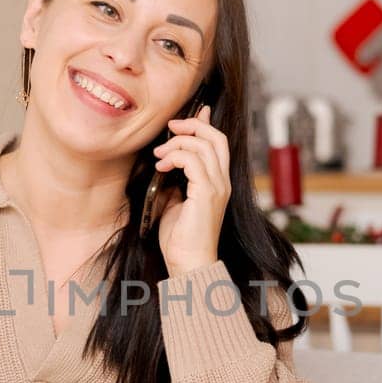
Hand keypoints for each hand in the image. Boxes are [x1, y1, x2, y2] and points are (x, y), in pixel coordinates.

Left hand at [151, 104, 229, 275]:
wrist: (188, 263)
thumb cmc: (180, 239)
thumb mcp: (174, 202)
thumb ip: (175, 181)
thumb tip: (165, 161)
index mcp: (218, 183)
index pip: (218, 143)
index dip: (204, 124)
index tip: (182, 119)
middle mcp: (222, 182)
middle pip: (215, 137)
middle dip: (192, 125)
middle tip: (170, 128)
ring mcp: (217, 187)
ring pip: (204, 145)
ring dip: (177, 143)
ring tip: (159, 156)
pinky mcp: (207, 193)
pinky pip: (193, 161)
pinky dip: (175, 157)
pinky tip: (162, 167)